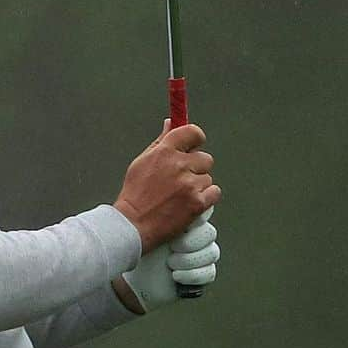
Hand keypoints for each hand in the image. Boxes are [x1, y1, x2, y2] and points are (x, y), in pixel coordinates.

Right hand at [113, 118, 221, 252]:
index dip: (196, 139)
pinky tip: (190, 202)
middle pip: (205, 158)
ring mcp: (189, 185)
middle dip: (196, 167)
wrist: (133, 224)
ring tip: (180, 195)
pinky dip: (206, 198)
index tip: (193, 146)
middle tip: (182, 178)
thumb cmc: (135, 194)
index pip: (193, 132)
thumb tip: (170, 123)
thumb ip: (161, 142)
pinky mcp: (197, 203)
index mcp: (164, 151)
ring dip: (199, 185)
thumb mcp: (142, 162)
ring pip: (207, 177)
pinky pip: (214, 192)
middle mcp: (178, 165)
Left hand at [118, 208, 219, 313]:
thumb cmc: (138, 243)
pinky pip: (209, 273)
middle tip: (172, 246)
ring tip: (169, 262)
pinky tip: (175, 275)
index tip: (182, 225)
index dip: (196, 218)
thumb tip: (187, 195)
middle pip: (209, 233)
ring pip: (211, 252)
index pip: (204, 210)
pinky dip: (192, 275)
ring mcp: (199, 255)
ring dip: (188, 260)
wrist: (131, 270)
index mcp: (185, 218)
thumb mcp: (150, 221)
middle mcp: (195, 235)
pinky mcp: (200, 274)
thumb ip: (168, 206)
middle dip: (190, 242)